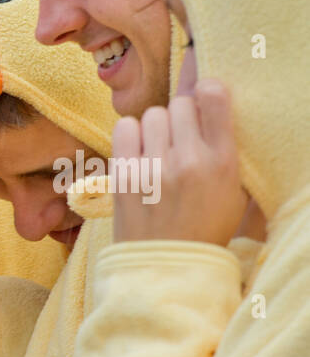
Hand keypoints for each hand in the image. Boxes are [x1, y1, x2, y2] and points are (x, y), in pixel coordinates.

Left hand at [111, 79, 247, 245]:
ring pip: (152, 113)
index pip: (213, 96)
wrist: (165, 266)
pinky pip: (125, 127)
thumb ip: (225, 147)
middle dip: (181, 116)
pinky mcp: (124, 175)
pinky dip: (131, 133)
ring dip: (156, 126)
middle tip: (179, 138)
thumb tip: (210, 98)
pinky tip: (138, 152)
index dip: (206, 89)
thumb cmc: (202, 226)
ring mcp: (154, 168)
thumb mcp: (232, 189)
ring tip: (158, 150)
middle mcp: (188, 161)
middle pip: (179, 104)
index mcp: (222, 162)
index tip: (203, 97)